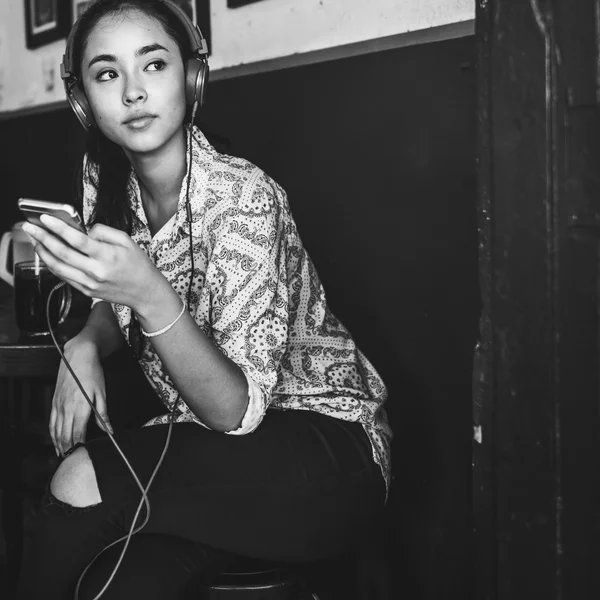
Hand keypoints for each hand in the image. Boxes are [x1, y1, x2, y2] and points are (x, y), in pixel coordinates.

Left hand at [22, 215, 167, 312]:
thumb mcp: (127, 241)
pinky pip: (64, 277)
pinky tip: (48, 255)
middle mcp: (96, 271)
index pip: (77, 240)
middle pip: (62, 253)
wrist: (145, 292)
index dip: (58, 227)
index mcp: (107, 256)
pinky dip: (53, 265)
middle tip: (30, 227)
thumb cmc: (139, 266)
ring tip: (35, 240)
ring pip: (58, 267)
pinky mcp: (87, 291)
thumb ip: (104, 231)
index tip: (45, 218)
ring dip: (43, 252)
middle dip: (43, 238)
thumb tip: (84, 231)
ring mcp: (90, 284)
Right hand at [50, 338, 112, 456]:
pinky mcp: (54, 401)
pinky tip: (55, 440)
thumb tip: (110, 430)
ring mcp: (58, 405)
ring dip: (59, 444)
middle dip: (68, 449)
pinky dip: (52, 433)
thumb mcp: (102, 393)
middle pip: (65, 435)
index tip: (82, 456)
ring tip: (63, 456)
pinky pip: (51, 421)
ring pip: (56, 430)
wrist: (78, 355)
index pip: (78, 433)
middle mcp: (66, 408)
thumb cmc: (93, 372)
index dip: (79, 446)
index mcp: (80, 407)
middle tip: (72, 461)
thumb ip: (103, 414)